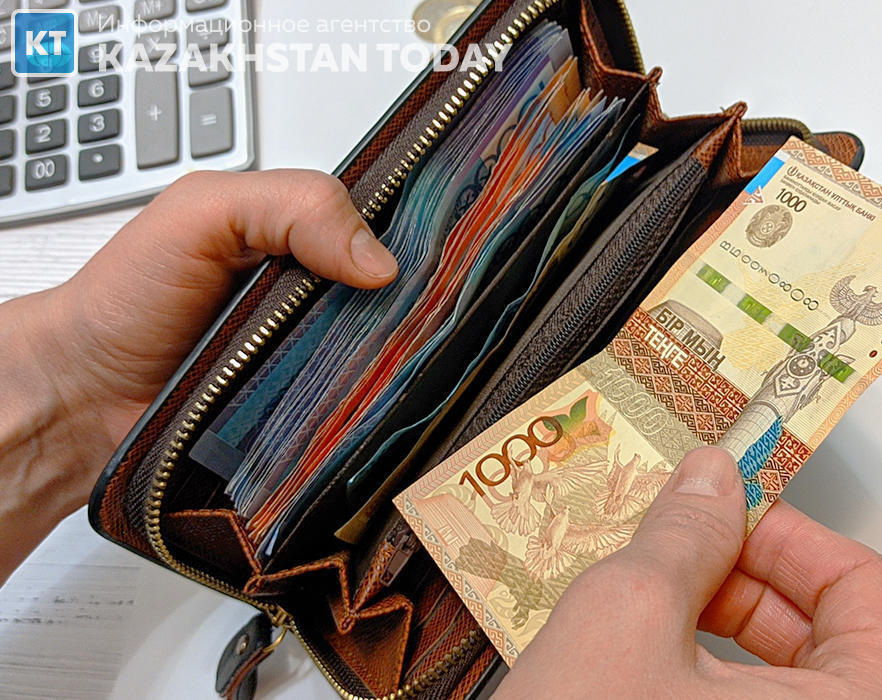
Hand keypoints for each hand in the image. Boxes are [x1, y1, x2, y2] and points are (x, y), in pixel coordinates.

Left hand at [0, 170, 397, 580]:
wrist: (84, 396)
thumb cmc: (128, 297)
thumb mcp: (203, 213)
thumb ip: (292, 206)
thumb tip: (379, 261)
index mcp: (298, 237)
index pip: (383, 230)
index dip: (413, 241)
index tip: (442, 263)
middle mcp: (313, 296)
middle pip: (395, 302)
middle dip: (414, 312)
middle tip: (427, 324)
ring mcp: (312, 356)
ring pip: (384, 362)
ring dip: (393, 368)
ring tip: (406, 371)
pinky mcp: (308, 412)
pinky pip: (354, 415)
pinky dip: (365, 415)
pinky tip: (377, 412)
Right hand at [497, 448, 881, 698]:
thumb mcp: (626, 616)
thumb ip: (683, 533)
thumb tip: (711, 477)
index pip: (869, 594)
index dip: (793, 535)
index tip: (729, 510)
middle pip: (830, 635)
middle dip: (745, 575)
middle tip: (681, 545)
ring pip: (781, 677)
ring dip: (717, 619)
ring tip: (649, 596)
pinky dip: (702, 669)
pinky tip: (643, 652)